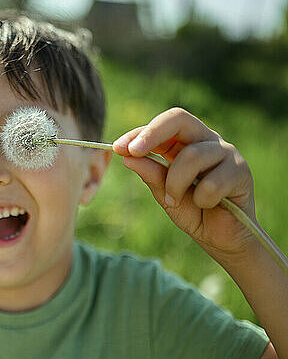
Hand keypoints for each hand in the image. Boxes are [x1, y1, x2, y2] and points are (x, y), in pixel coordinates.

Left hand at [112, 107, 257, 260]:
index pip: (161, 126)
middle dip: (152, 134)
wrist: (222, 239)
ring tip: (174, 201)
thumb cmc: (193, 212)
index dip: (138, 134)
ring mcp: (226, 153)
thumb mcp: (165, 194)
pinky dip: (202, 199)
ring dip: (175, 183)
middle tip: (133, 152)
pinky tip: (207, 206)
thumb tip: (128, 158)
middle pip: (179, 119)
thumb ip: (151, 175)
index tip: (117, 148)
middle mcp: (205, 141)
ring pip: (192, 155)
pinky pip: (212, 182)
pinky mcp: (241, 171)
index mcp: (184, 143)